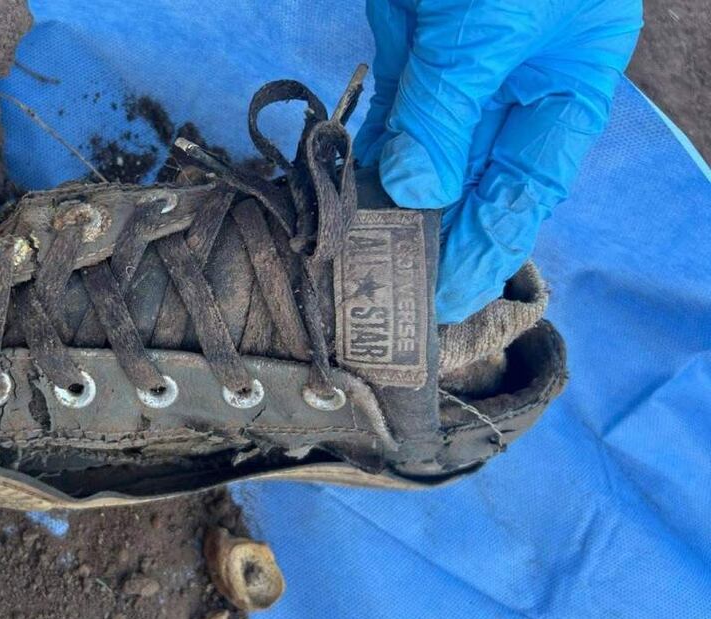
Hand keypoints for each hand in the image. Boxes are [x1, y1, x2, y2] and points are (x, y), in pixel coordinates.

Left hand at [353, 0, 640, 322]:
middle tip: (396, 293)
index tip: (452, 297)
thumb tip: (416, 186)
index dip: (493, 243)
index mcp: (567, 80)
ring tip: (363, 260)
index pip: (530, 182)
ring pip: (426, 148)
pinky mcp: (407, 40)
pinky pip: (389, 109)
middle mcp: (515, 81)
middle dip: (439, 233)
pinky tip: (348, 193)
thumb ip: (451, 106)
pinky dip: (367, 149)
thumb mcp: (490, 24)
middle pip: (475, 176)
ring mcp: (457, 62)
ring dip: (394, 200)